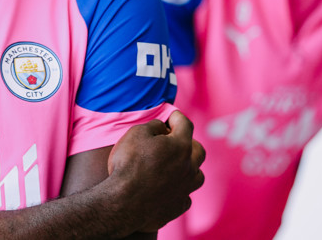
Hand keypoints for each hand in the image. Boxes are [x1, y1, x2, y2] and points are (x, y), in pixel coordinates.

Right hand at [107, 110, 205, 231]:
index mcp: (181, 146)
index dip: (176, 117)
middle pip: (198, 150)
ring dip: (189, 168)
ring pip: (197, 175)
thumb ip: (153, 126)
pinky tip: (170, 189)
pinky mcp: (178, 206)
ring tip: (177, 166)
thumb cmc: (129, 165)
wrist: (124, 203)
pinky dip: (180, 190)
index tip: (170, 115)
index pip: (185, 124)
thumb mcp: (136, 134)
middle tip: (175, 140)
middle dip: (188, 142)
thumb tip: (162, 128)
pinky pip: (186, 196)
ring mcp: (186, 189)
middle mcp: (189, 167)